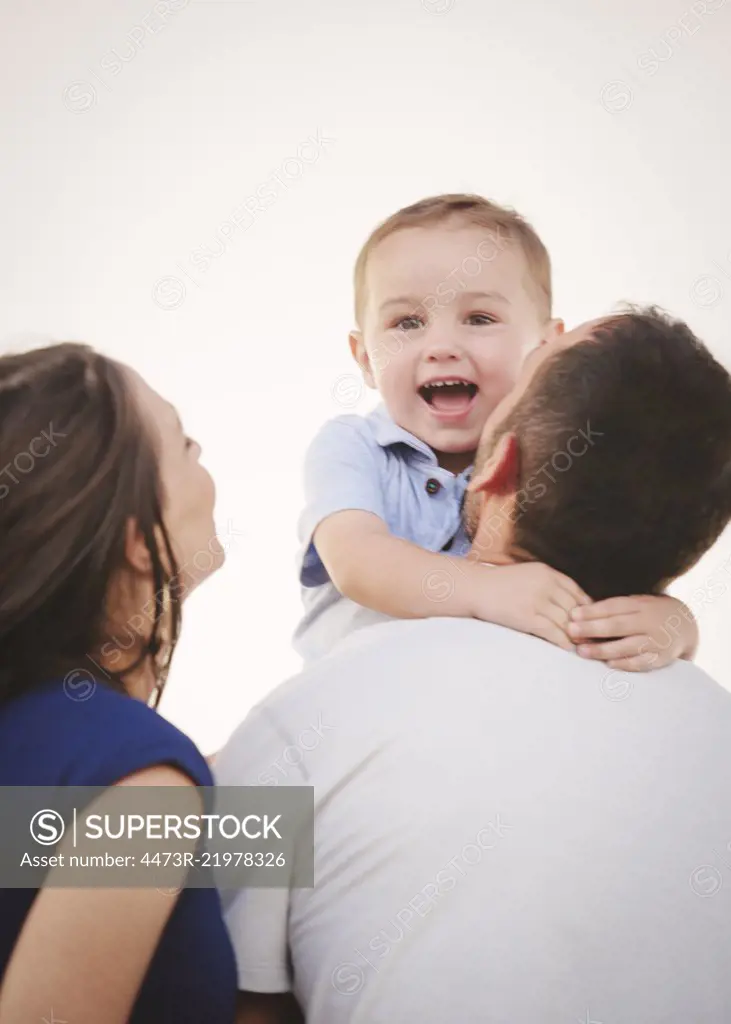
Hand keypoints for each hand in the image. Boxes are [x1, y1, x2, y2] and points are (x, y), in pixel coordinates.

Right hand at [466, 561, 590, 650]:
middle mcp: (546, 584)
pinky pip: (553, 632)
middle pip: (575, 608)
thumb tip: (568, 602)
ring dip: (577, 636)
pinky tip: (570, 649)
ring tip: (585, 647)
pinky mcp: (528, 617)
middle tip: (595, 638)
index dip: (589, 608)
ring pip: (566, 622)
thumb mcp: (528, 574)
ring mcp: (537, 601)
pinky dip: (564, 642)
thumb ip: (547, 583)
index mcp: (547, 572)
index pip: (577, 592)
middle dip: (586, 625)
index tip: (594, 620)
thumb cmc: (499, 583)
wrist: (475, 588)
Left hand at [568, 594, 697, 670]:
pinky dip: (625, 664)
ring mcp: (657, 640)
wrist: (685, 626)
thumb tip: (578, 614)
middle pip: (618, 625)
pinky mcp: (662, 658)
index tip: (572, 615)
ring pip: (628, 645)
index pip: (614, 607)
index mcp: (641, 605)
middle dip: (592, 628)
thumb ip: (613, 609)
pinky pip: (642, 662)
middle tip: (571, 631)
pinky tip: (608, 664)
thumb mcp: (636, 604)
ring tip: (582, 651)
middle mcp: (650, 622)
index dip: (592, 611)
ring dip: (603, 649)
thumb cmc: (648, 614)